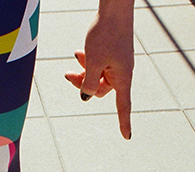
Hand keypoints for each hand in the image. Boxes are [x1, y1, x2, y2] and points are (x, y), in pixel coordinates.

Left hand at [64, 0, 134, 139]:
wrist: (115, 9)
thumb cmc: (106, 34)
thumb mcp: (93, 61)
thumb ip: (88, 82)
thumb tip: (86, 96)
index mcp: (122, 78)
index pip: (123, 106)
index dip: (124, 122)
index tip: (126, 137)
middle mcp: (122, 72)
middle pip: (101, 89)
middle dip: (84, 84)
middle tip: (67, 75)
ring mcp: (118, 63)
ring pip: (98, 76)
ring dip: (84, 72)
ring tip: (75, 58)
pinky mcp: (114, 53)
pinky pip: (100, 65)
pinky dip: (90, 62)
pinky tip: (80, 53)